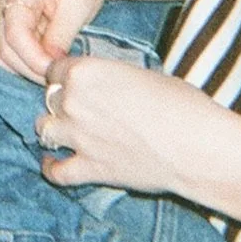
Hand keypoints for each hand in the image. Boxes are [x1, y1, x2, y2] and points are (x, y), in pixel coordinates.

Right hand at [0, 0, 107, 81]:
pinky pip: (14, 48)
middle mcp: (6, 2)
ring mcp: (8, 12)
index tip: (55, 72)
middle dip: (30, 67)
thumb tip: (50, 64)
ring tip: (56, 71)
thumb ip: (61, 34)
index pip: (15, 35)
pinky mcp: (16, 22)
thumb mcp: (78, 4)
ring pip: (7, 51)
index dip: (32, 59)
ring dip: (28, 67)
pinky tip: (49, 63)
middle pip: (5, 47)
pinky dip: (28, 60)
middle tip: (59, 78)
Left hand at [36, 53, 240, 198]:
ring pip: (44, 130)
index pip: (54, 69)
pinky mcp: (89, 169)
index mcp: (85, 72)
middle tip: (78, 107)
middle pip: (49, 98)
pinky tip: (52, 163)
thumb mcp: (142, 74)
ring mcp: (78, 138)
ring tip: (63, 131)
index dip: (65, 75)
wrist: (196, 146)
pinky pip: (55, 172)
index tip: (74, 81)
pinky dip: (51, 168)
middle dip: (61, 101)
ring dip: (54, 129)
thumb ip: (111, 77)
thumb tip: (105, 84)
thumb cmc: (181, 104)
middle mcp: (73, 102)